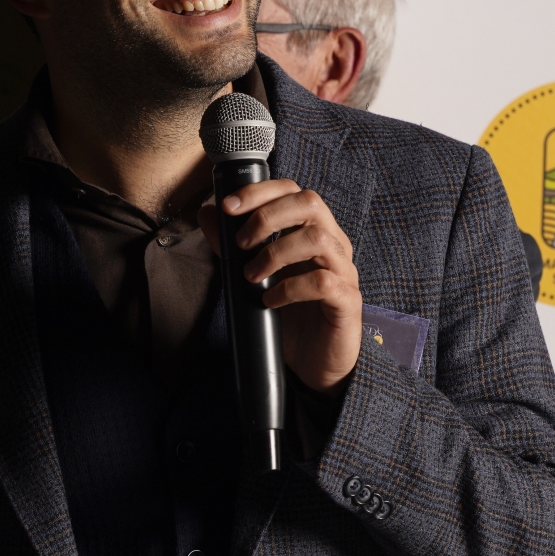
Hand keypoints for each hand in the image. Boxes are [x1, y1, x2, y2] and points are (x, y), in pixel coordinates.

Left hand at [199, 180, 361, 393]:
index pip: (294, 192)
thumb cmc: (290, 315)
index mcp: (313, 231)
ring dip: (275, 252)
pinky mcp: (347, 301)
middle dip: (268, 216)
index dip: (261, 192)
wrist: (314, 363)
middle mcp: (334, 244)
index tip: (228, 206)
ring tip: (251, 275)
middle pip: (310, 204)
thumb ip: (233, 246)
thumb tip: (207, 214)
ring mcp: (344, 271)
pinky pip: (323, 282)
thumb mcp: (256, 276)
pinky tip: (270, 300)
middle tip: (241, 243)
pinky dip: (290, 288)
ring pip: (318, 238)